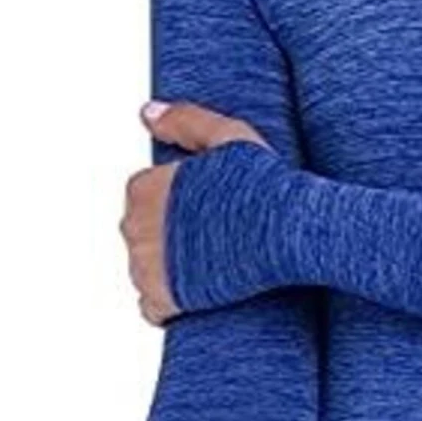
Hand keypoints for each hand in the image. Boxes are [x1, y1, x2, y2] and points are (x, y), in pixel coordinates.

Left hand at [121, 101, 268, 324]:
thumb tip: (149, 113)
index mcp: (143, 187)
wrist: (287, 234)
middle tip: (212, 234)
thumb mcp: (229, 136)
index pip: (144, 194)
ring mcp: (146, 267)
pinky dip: (170, 303)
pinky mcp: (163, 300)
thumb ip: (183, 120)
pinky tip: (200, 291)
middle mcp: (134, 227)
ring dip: (169, 267)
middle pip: (143, 231)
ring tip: (211, 262)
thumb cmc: (263, 186)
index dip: (177, 200)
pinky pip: (152, 307)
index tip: (205, 206)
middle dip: (169, 234)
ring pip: (145, 268)